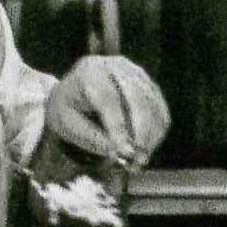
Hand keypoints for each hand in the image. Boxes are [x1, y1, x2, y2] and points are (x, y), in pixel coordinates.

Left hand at [43, 55, 169, 171]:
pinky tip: (147, 148)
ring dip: (151, 135)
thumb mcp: (67, 125)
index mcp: (89, 72)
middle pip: (137, 96)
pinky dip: (157, 131)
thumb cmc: (67, 109)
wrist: (72, 90)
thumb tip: (120, 153)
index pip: (108, 99)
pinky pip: (159, 108)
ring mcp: (135, 72)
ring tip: (140, 160)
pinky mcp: (147, 82)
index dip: (118, 127)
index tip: (124, 152)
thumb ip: (92, 138)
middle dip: (141, 131)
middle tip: (138, 160)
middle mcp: (115, 66)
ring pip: (152, 103)